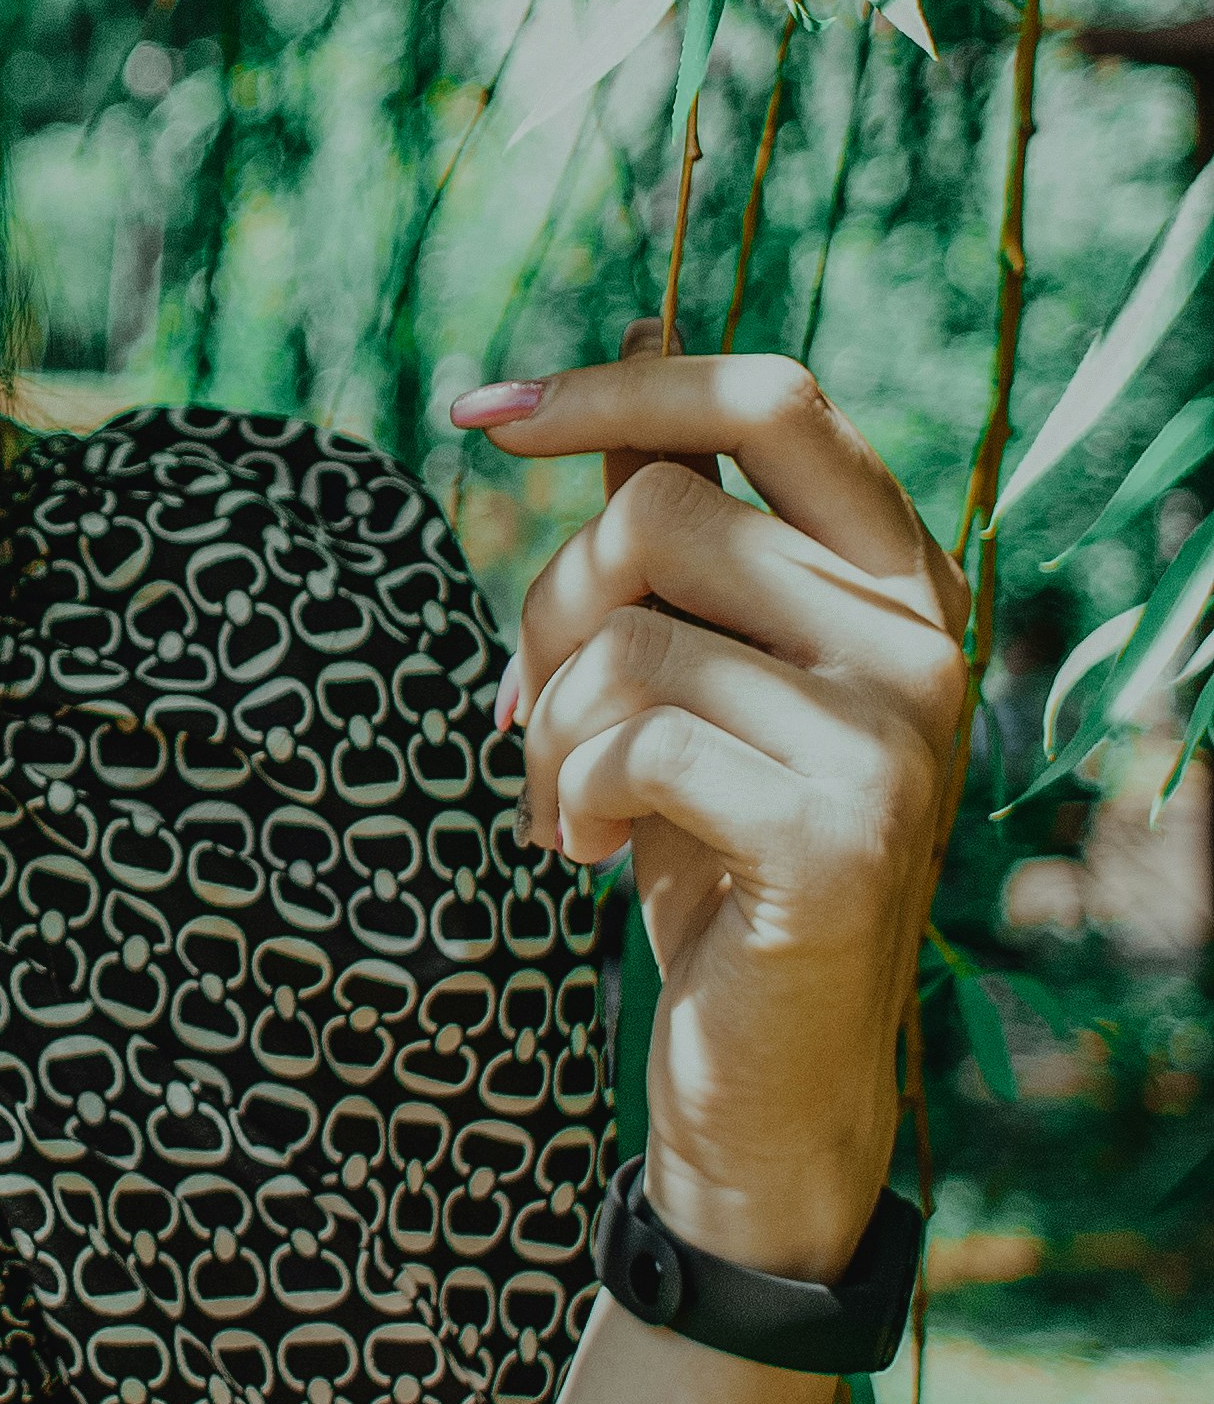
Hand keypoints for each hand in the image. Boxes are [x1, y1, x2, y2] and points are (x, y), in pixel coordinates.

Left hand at [447, 341, 968, 1279]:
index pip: (770, 399)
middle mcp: (924, 636)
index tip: (480, 409)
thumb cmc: (717, 851)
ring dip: (549, 729)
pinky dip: (574, 794)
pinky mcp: (842, 831)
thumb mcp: (696, 661)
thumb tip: (641, 328)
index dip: (619, 386)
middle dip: (548, 608)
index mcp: (899, 572)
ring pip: (630, 635)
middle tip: (530, 713)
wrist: (773, 1075)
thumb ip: (681, 509)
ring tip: (564, 805)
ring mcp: (898, 733)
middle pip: (660, 512)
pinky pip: (638, 741)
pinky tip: (588, 852)